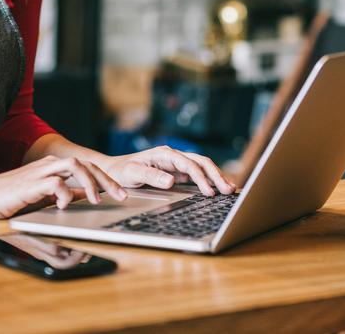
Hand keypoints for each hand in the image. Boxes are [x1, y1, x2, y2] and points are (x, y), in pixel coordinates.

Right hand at [0, 156, 127, 219]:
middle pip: (86, 164)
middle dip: (106, 180)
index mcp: (53, 168)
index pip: (87, 167)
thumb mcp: (42, 197)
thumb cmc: (8, 199)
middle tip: (120, 196)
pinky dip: (65, 194)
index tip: (121, 194)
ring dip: (90, 182)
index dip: (106, 179)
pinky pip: (55, 183)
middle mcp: (49, 165)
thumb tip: (87, 197)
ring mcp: (40, 172)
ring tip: (97, 201)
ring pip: (75, 166)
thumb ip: (65, 194)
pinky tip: (65, 206)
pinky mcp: (30, 184)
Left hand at [101, 146, 237, 196]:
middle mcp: (173, 156)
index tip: (209, 191)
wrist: (114, 171)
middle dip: (216, 175)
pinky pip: (196, 175)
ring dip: (215, 177)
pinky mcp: (177, 172)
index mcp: (165, 154)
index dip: (201, 178)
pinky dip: (208, 181)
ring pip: (201, 167)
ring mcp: (176, 164)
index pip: (189, 164)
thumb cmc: (122, 171)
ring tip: (229, 189)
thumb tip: (171, 181)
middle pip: (201, 162)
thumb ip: (152, 176)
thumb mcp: (134, 173)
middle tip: (229, 189)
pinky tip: (216, 188)